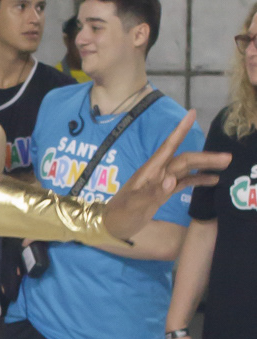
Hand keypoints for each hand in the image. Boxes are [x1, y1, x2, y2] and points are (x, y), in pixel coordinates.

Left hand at [101, 113, 229, 241]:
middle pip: (184, 160)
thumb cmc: (119, 215)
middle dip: (205, 157)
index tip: (192, 112)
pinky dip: (197, 180)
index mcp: (150, 171)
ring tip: (226, 165)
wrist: (111, 226)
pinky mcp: (163, 191)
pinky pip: (183, 182)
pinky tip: (213, 180)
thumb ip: (153, 192)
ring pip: (186, 169)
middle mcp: (157, 172)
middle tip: (227, 157)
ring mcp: (161, 181)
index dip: (180, 130)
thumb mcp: (135, 205)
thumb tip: (172, 180)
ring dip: (204, 166)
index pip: (169, 147)